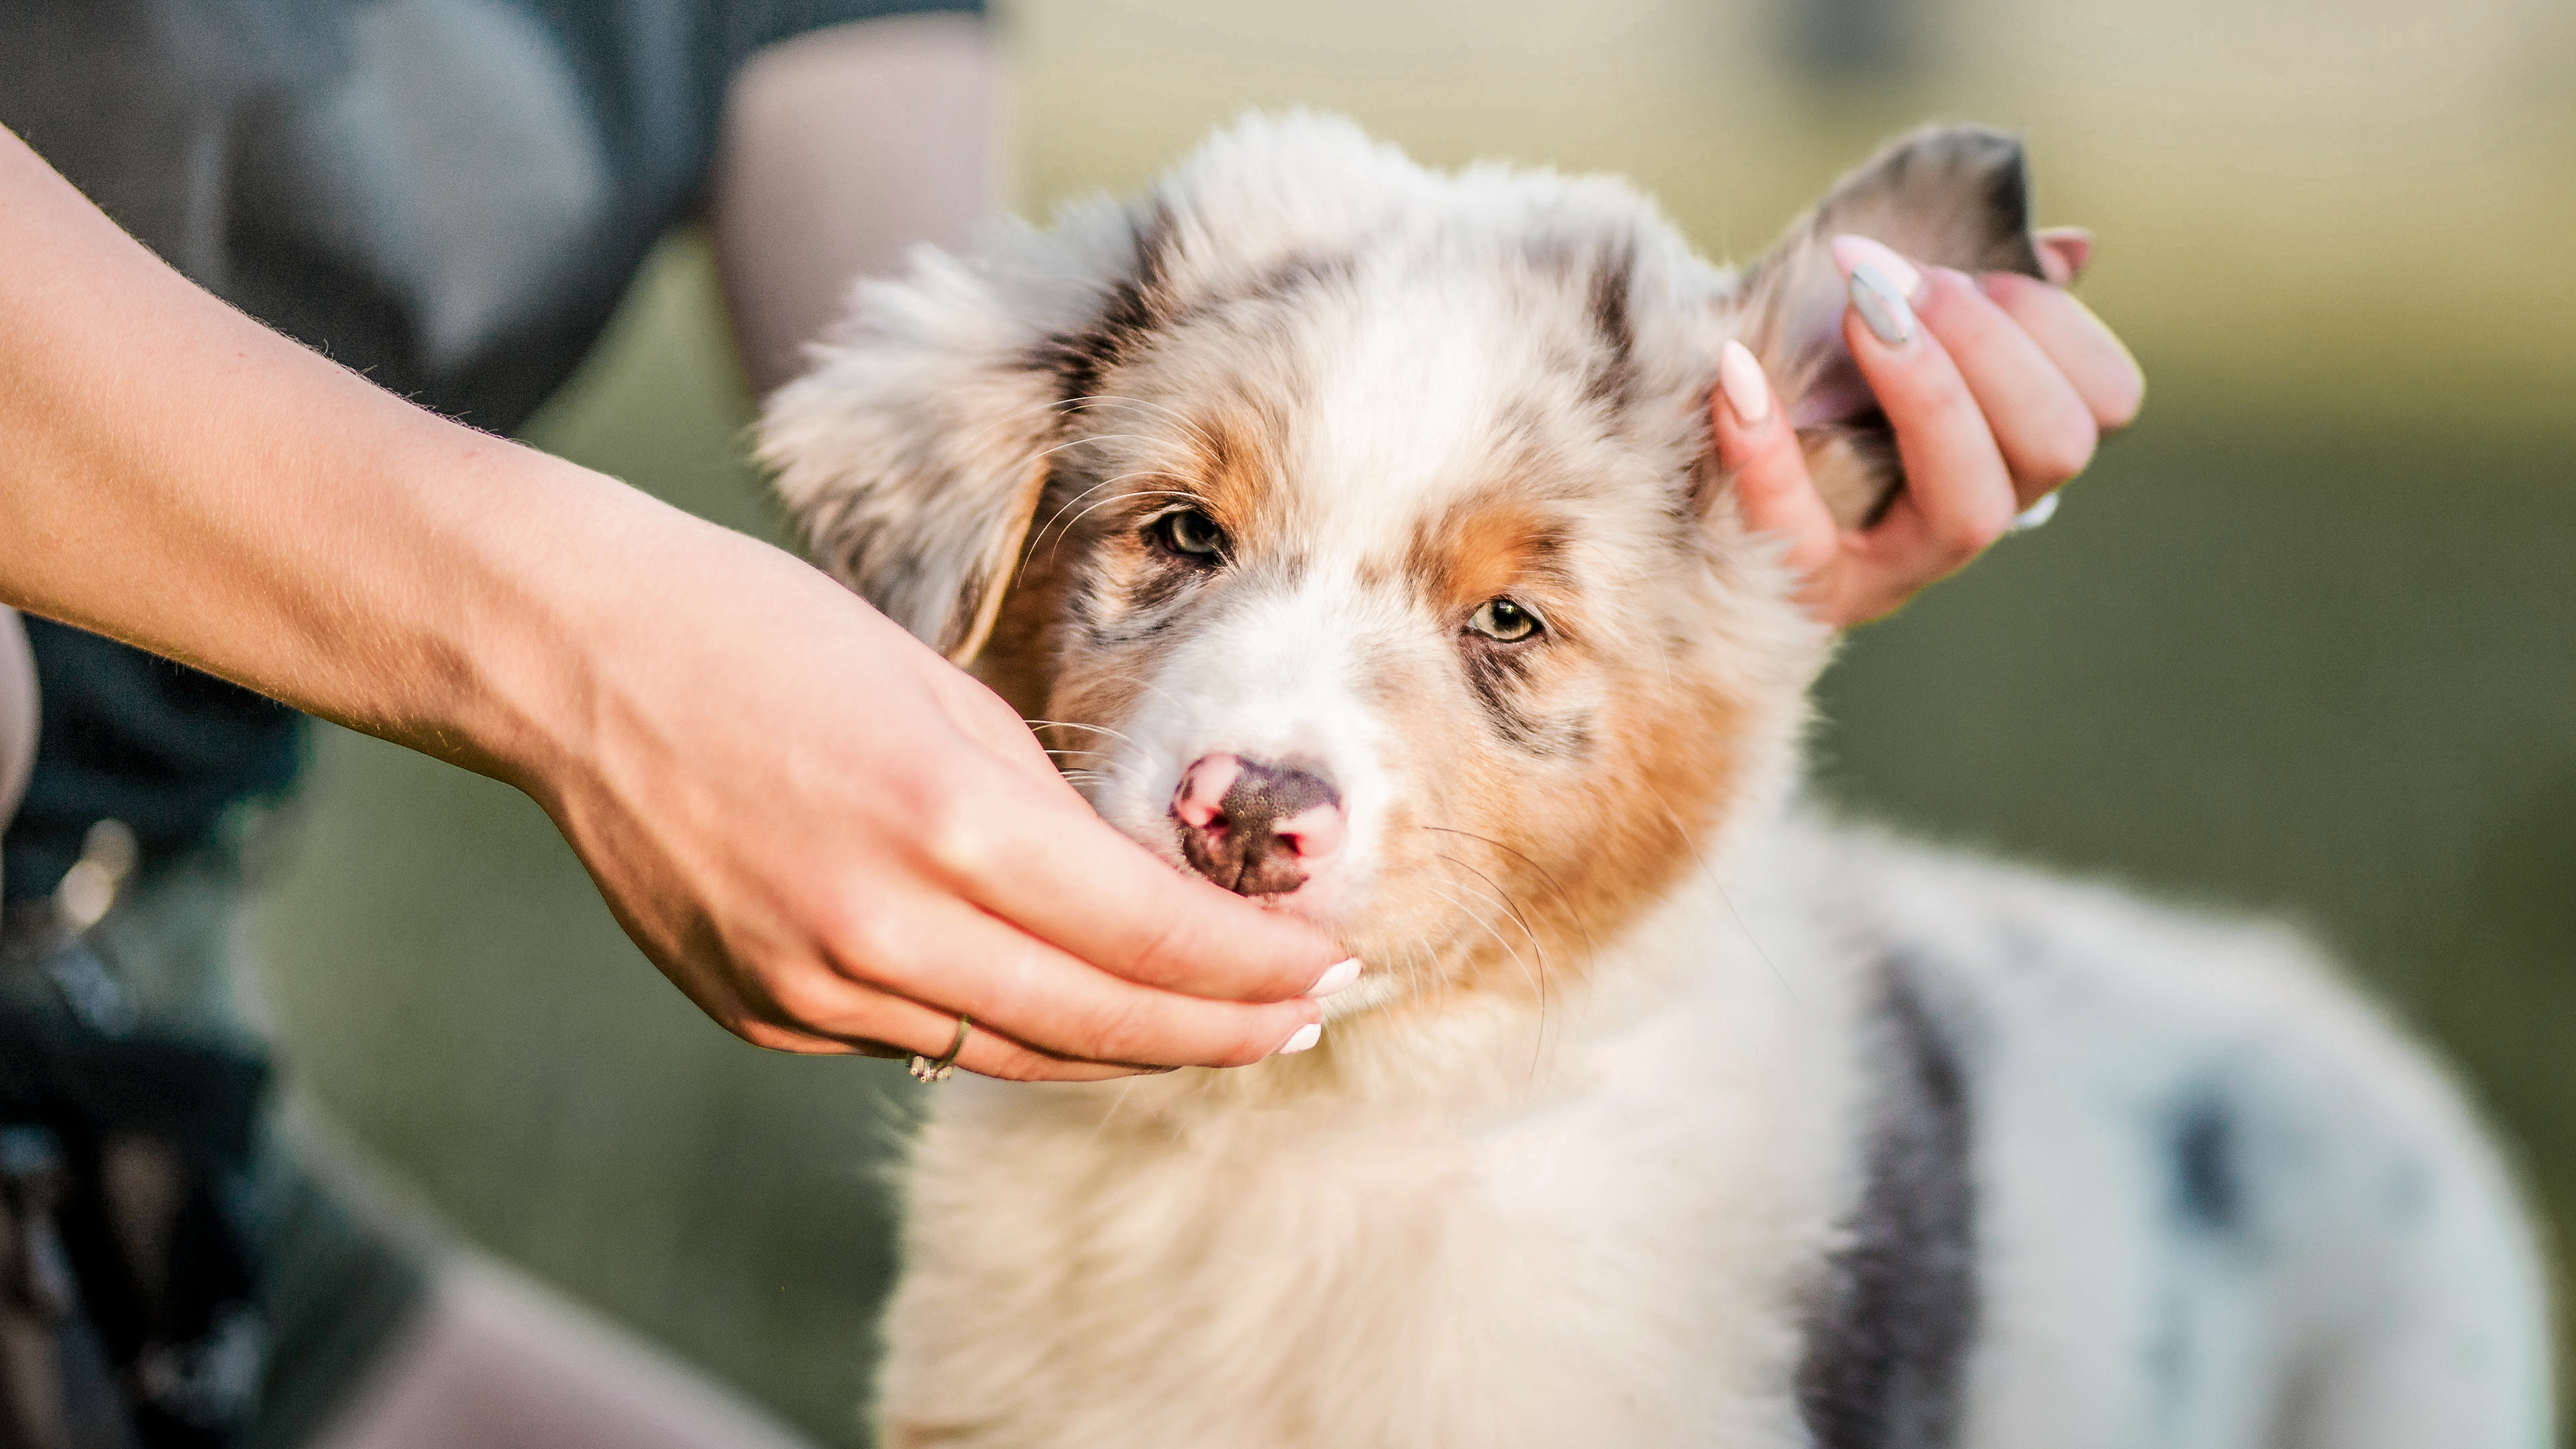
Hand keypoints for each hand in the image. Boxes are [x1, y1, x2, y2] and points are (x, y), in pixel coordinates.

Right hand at [0, 127, 1337, 1083]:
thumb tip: (1154, 897)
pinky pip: (919, 1040)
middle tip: (1300, 1017)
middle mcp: (881, 931)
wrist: (574, 659)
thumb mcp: (945, 692)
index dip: (1254, 967)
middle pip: (1101, 1024)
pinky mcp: (762, 1014)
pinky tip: (1058, 1003)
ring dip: (1122, 1042)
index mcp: (946, 824)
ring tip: (1209, 1026)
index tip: (1326, 966)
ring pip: (1015, 1053)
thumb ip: (1051, 813)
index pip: (1151, 937)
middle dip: (1220, 1029)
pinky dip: (1001, 1027)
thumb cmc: (769, 635)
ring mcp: (812, 989)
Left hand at [1714, 229, 2143, 625]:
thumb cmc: (1795, 383)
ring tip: (1852, 312)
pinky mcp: (1807, 593)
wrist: (1677, 460)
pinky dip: (1766, 450)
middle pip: (2054, 449)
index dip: (2057, 325)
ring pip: (1973, 512)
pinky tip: (1735, 371)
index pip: (2103, 401)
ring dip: (1928, 394)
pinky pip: (1800, 533)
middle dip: (1990, 348)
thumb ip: (1967, 293)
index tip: (1973, 269)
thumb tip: (2070, 247)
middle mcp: (1971, 518)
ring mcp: (1894, 570)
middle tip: (1897, 282)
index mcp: (2010, 448)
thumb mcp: (1879, 325)